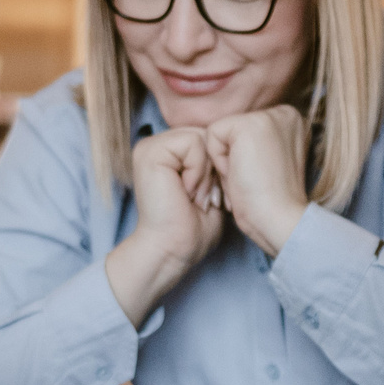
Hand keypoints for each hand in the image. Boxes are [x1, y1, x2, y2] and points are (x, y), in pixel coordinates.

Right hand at [104, 127, 224, 323]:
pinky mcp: (150, 152)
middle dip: (213, 167)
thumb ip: (215, 161)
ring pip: (200, 137)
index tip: (210, 196)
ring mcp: (150, 147)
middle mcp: (156, 146)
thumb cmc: (193, 228)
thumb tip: (233, 139)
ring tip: (195, 196)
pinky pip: (191, 143)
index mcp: (167, 153)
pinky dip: (198, 170)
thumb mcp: (211, 186)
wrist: (174, 249)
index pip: (208, 138)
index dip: (217, 165)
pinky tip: (187, 191)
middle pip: (205, 135)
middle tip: (203, 198)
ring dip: (205, 171)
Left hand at [204, 106, 309, 256]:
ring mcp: (267, 116)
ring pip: (221, 133)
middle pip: (232, 131)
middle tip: (252, 182)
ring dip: (225, 163)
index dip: (242, 159)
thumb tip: (231, 141)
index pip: (244, 131)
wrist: (280, 220)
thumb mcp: (267, 163)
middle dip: (232, 160)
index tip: (260, 179)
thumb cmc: (271, 202)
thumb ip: (254, 144)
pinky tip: (238, 175)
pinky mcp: (248, 124)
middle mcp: (283, 112)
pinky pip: (212, 135)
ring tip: (246, 180)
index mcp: (290, 121)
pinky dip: (218, 161)